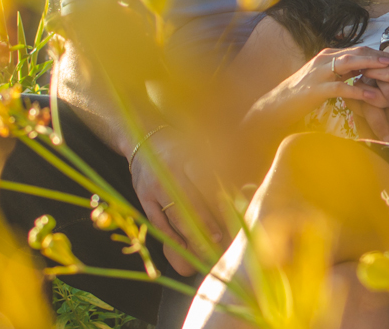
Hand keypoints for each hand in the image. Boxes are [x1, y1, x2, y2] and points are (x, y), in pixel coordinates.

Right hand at [130, 129, 223, 275]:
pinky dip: (170, 234)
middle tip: (220, 240)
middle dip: (205, 222)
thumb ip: (215, 168)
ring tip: (204, 248)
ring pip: (174, 213)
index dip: (217, 200)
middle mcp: (169, 170)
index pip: (204, 182)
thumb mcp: (197, 148)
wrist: (142, 139)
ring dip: (190, 232)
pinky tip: (182, 245)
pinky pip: (157, 219)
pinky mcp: (143, 196)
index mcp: (185, 156)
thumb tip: (247, 189)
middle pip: (190, 200)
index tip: (232, 216)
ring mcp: (153, 185)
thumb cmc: (179, 146)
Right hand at [243, 46, 388, 138]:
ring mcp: (318, 73)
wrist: (277, 105)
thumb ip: (341, 74)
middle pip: (356, 52)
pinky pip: (340, 88)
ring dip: (371, 65)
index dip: (378, 53)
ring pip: (349, 64)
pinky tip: (372, 96)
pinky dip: (358, 91)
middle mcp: (324, 59)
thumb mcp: (324, 80)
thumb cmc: (302, 95)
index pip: (357, 50)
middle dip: (379, 56)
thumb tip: (362, 73)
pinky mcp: (315, 89)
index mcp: (327, 56)